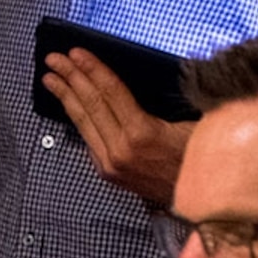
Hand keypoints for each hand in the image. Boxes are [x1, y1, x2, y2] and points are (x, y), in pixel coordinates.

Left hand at [43, 48, 194, 206]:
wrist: (205, 205)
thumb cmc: (207, 162)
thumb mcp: (202, 124)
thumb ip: (185, 98)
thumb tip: (180, 70)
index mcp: (141, 135)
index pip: (110, 93)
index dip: (92, 69)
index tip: (76, 52)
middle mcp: (120, 150)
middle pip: (90, 105)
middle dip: (70, 77)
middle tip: (53, 58)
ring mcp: (111, 164)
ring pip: (84, 123)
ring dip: (66, 97)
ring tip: (50, 78)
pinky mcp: (108, 172)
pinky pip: (89, 138)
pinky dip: (78, 117)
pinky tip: (69, 104)